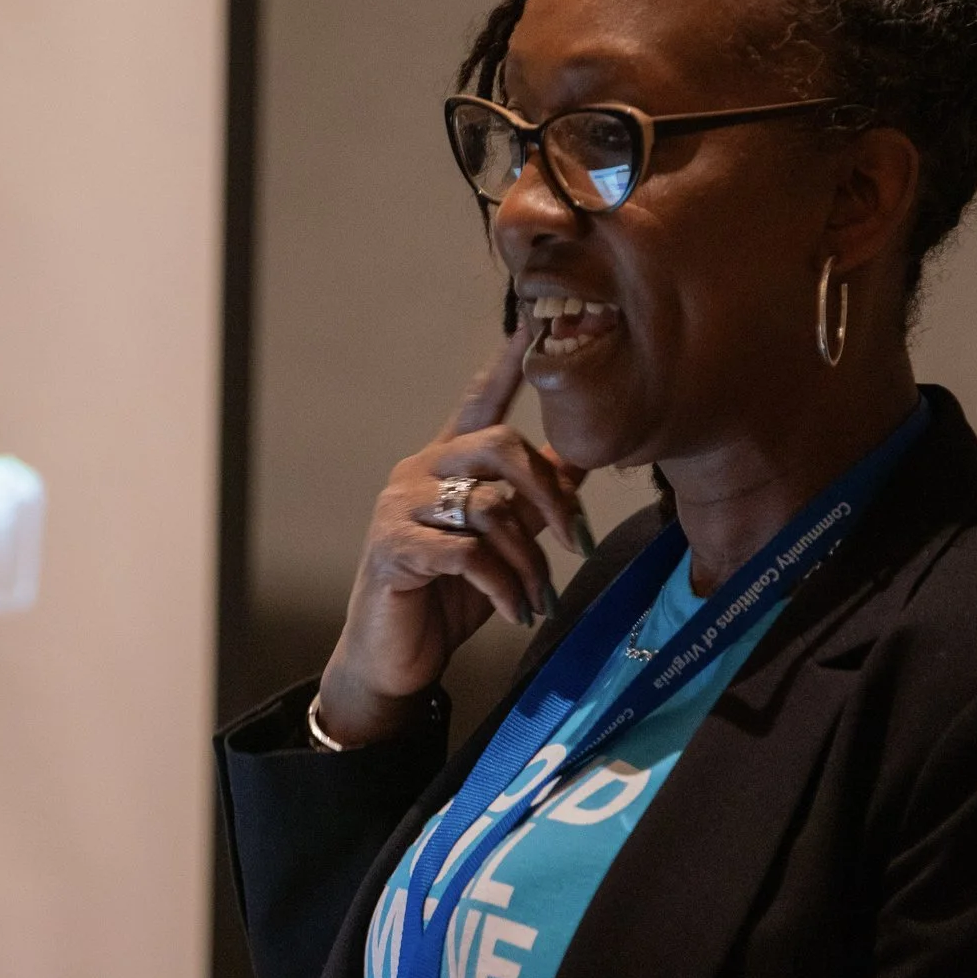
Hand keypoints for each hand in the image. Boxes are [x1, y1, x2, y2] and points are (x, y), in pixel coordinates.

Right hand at [314, 327, 589, 745]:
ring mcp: (401, 508)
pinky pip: (469, 552)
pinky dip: (505, 585)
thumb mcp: (502, 541)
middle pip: (498, 444)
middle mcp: (418, 473)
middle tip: (577, 540)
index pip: (478, 401)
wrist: (394, 657)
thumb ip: (532, 497)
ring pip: (490, 506)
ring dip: (530, 560)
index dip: (507, 363)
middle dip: (550, 492)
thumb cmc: (447, 596)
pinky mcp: (394, 548)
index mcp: (444, 463)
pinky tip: (517, 611)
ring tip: (540, 600)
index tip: (535, 321)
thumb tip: (583, 453)